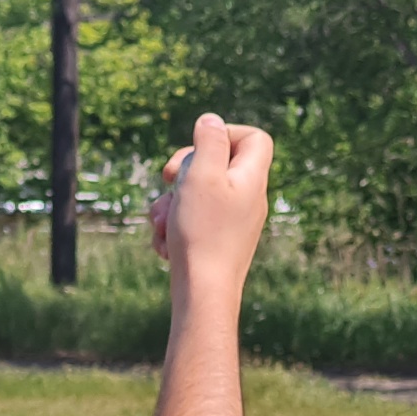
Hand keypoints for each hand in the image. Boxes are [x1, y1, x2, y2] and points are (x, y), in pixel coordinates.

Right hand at [150, 114, 272, 298]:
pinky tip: (165, 245)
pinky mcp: (217, 244)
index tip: (197, 148)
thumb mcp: (202, 175)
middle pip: (218, 165)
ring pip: (197, 196)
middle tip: (167, 178)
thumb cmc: (203, 233)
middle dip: (184, 169)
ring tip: (162, 222)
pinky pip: (193, 223)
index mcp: (252, 179)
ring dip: (171, 204)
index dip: (224, 133)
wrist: (203, 294)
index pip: (254, 138)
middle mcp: (249, 200)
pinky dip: (174, 228)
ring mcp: (234, 224)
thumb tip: (210, 121)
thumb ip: (208, 142)